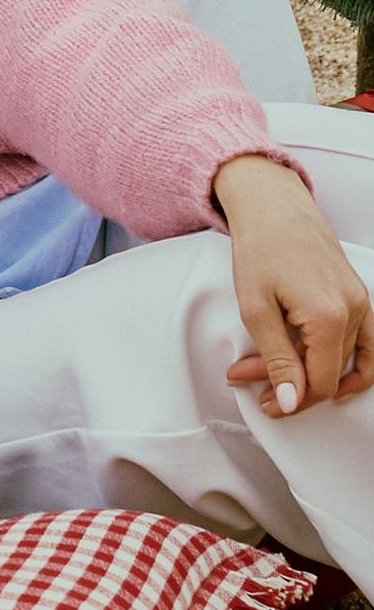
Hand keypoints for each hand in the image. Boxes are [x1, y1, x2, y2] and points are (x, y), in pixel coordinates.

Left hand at [215, 154, 373, 413]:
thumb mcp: (256, 309)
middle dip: (288, 382)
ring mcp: (361, 301)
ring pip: (344, 358)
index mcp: (329, 316)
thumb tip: (290, 401)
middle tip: (247, 378)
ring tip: (279, 378)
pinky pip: (369, 342)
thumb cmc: (260, 247)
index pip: (319, 382)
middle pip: (328, 370)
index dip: (291, 400)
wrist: (272, 205)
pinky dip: (356, 365)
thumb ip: (277, 359)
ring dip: (310, 371)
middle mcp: (354, 310)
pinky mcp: (359, 294)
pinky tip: (337, 380)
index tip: (265, 404)